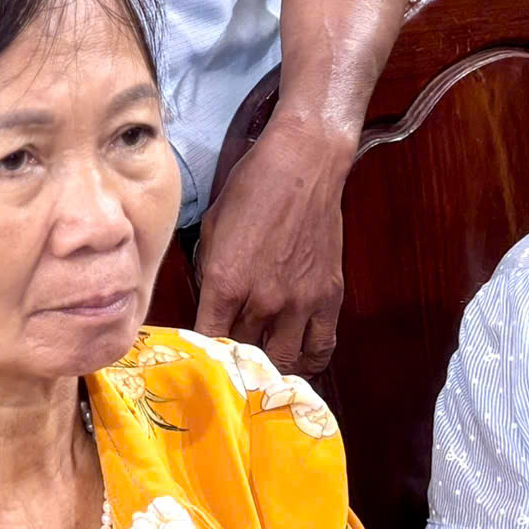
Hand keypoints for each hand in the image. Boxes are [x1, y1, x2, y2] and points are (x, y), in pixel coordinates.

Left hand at [191, 111, 353, 374]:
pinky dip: (307, 362)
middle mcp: (262, 299)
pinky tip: (296, 360)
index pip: (207, 340)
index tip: (199, 357)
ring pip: (282, 360)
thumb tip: (209, 306)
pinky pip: (320, 349)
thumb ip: (208, 272)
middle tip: (229, 359)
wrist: (303, 164)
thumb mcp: (212, 226)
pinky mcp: (328, 298)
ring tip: (260, 364)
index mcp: (225, 280)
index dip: (202, 353)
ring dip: (269, 364)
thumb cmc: (251, 186)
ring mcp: (299, 302)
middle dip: (233, 357)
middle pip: (243, 352)